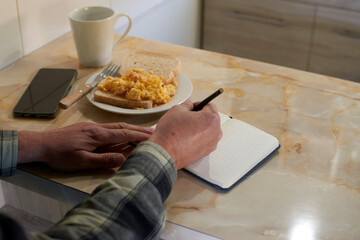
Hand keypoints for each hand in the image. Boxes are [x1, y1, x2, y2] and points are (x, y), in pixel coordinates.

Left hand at [18, 122, 152, 170]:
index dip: (138, 136)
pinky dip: (120, 129)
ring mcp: (91, 127)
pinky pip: (109, 127)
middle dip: (138, 130)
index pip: (123, 134)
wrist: (42, 144)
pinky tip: (121, 132)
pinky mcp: (86, 128)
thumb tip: (123, 158)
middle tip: (153, 132)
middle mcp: (97, 128)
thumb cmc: (60, 155)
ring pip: (115, 126)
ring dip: (130, 128)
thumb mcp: (81, 161)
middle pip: (122, 127)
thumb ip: (103, 159)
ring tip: (141, 131)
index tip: (152, 137)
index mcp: (98, 135)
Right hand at [148, 100, 221, 168]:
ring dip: (199, 127)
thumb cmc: (171, 132)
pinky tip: (187, 138)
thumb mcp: (177, 109)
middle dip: (200, 116)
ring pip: (208, 130)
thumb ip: (187, 104)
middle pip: (210, 118)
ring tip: (186, 129)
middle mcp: (216, 132)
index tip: (191, 107)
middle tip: (187, 118)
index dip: (198, 104)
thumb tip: (190, 106)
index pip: (210, 105)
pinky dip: (198, 138)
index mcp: (211, 119)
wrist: (165, 152)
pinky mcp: (206, 152)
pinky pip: (205, 140)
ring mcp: (212, 144)